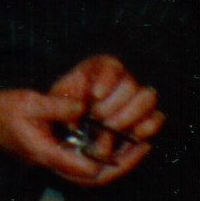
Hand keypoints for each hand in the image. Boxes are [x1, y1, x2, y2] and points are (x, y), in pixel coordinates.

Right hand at [0, 78, 151, 185]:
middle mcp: (54, 164)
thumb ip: (58, 105)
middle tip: (142, 146)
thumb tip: (85, 106)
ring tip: (138, 144)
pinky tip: (118, 140)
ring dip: (117, 162)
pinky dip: (106, 156)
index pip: (87, 167)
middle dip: (123, 165)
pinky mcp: (58, 156)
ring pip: (94, 174)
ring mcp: (56, 162)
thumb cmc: (2, 111)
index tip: (126, 139)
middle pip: (96, 178)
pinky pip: (87, 163)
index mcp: (47, 154)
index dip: (109, 157)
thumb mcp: (28, 102)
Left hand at [48, 53, 165, 150]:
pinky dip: (148, 125)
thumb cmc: (49, 112)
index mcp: (96, 69)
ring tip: (110, 129)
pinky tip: (135, 135)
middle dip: (114, 105)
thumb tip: (79, 109)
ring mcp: (133, 98)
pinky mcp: (142, 118)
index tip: (95, 95)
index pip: (111, 65)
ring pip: (147, 98)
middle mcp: (120, 79)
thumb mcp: (43, 103)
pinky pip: (156, 117)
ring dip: (129, 116)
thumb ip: (56, 104)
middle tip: (99, 120)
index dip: (107, 78)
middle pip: (130, 84)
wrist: (55, 128)